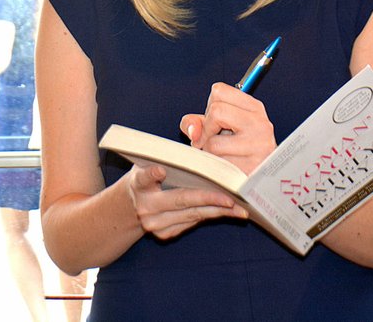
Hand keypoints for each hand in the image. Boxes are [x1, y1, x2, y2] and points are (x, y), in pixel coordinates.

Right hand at [125, 163, 247, 239]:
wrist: (133, 203)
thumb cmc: (149, 176)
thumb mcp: (150, 161)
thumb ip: (165, 155)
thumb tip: (194, 139)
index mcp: (138, 182)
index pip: (144, 177)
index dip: (151, 174)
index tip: (160, 170)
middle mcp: (145, 206)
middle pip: (179, 200)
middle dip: (208, 199)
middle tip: (230, 198)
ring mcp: (154, 223)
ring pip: (192, 215)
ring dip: (217, 211)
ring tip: (239, 208)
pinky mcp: (165, 234)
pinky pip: (192, 223)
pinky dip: (211, 215)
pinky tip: (227, 212)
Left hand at [180, 82, 275, 174]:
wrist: (258, 179)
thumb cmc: (236, 150)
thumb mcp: (216, 127)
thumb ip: (195, 122)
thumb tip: (193, 131)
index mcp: (253, 107)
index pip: (219, 90)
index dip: (210, 106)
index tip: (217, 120)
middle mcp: (260, 123)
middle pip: (216, 111)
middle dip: (207, 129)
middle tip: (216, 139)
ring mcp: (259, 146)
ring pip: (213, 142)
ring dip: (209, 152)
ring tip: (223, 154)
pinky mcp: (252, 168)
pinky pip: (218, 165)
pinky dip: (215, 167)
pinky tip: (227, 165)